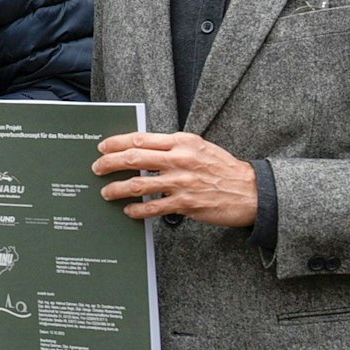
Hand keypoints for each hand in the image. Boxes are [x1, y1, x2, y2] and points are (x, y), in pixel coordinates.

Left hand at [94, 131, 256, 227]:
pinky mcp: (186, 204)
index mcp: (182, 142)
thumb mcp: (199, 147)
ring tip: (106, 192)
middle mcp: (180, 159)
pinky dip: (136, 210)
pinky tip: (129, 211)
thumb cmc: (223, 169)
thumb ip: (172, 146)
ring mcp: (182, 182)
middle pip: (133, 158)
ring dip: (117, 189)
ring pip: (138, 183)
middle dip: (109, 163)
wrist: (252, 191)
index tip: (102, 147)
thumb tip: (141, 148)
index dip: (116, 143)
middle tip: (97, 169)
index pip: (140, 138)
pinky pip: (152, 207)